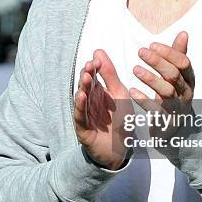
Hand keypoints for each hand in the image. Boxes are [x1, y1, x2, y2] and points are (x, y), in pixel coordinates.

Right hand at [74, 49, 131, 169]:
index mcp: (98, 92)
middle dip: (87, 75)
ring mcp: (85, 114)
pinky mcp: (83, 128)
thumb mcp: (119, 94)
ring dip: (83, 88)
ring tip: (86, 77)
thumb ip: (110, 74)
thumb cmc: (119, 120)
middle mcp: (89, 101)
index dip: (93, 67)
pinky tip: (81, 96)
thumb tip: (98, 51)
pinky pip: (80, 116)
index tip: (96, 58)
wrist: (120, 150)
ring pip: (81, 99)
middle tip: (89, 65)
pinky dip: (80, 106)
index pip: (93, 76)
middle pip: (86, 86)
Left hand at [129, 31, 194, 136]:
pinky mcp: (167, 120)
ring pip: (167, 91)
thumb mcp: (177, 75)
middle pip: (174, 74)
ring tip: (135, 69)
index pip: (183, 62)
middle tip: (140, 52)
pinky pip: (156, 110)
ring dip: (150, 79)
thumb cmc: (173, 94)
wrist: (173, 126)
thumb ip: (178, 55)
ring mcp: (178, 107)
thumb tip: (183, 33)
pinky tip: (131, 91)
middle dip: (157, 62)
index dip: (168, 52)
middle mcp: (186, 92)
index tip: (151, 44)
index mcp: (189, 79)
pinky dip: (144, 100)